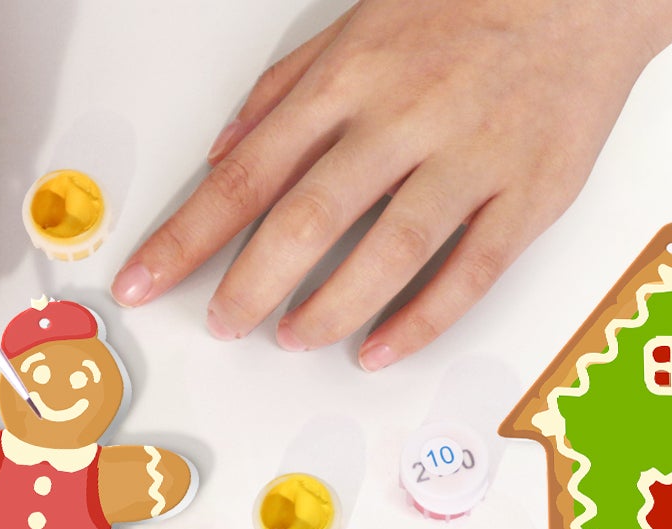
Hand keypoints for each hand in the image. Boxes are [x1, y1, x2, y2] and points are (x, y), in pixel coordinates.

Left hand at [111, 0, 671, 367]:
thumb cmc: (463, 8)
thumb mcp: (355, 27)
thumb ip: (284, 94)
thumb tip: (222, 156)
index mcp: (351, 79)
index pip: (248, 174)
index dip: (188, 235)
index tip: (143, 281)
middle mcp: (405, 119)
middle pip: (308, 217)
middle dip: (250, 282)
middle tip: (221, 323)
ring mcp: (470, 159)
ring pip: (389, 252)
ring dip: (329, 308)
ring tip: (292, 337)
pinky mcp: (528, 195)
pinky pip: (468, 272)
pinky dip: (419, 321)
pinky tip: (376, 351)